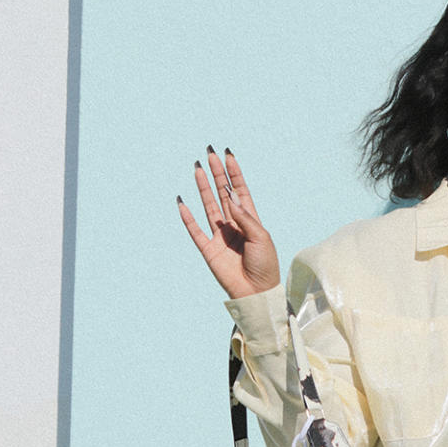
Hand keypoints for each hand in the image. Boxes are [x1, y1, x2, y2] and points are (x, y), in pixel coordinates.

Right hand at [177, 147, 280, 298]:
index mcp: (250, 220)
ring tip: (198, 168)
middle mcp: (234, 225)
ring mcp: (220, 236)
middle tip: (210, 154)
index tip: (228, 155)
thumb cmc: (265, 265)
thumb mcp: (261, 237)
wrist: (257, 292)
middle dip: (217, 174)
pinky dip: (188, 217)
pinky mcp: (209, 250)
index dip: (234, 173)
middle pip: (223, 194)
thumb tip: (230, 196)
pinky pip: (195, 231)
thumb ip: (245, 217)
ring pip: (209, 206)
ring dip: (203, 188)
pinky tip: (182, 201)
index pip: (240, 191)